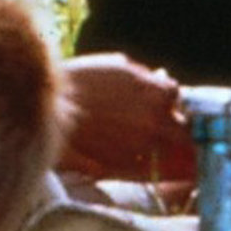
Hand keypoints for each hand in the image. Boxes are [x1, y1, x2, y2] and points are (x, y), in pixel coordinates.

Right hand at [60, 53, 192, 179]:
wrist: (49, 108)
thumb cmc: (81, 81)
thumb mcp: (118, 66)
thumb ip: (145, 77)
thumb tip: (160, 80)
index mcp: (158, 93)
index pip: (176, 96)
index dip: (166, 97)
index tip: (158, 99)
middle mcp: (154, 122)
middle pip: (181, 131)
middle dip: (173, 127)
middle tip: (159, 126)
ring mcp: (140, 146)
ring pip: (161, 149)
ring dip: (152, 143)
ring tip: (127, 135)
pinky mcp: (122, 164)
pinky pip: (139, 164)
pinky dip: (132, 157)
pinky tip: (115, 146)